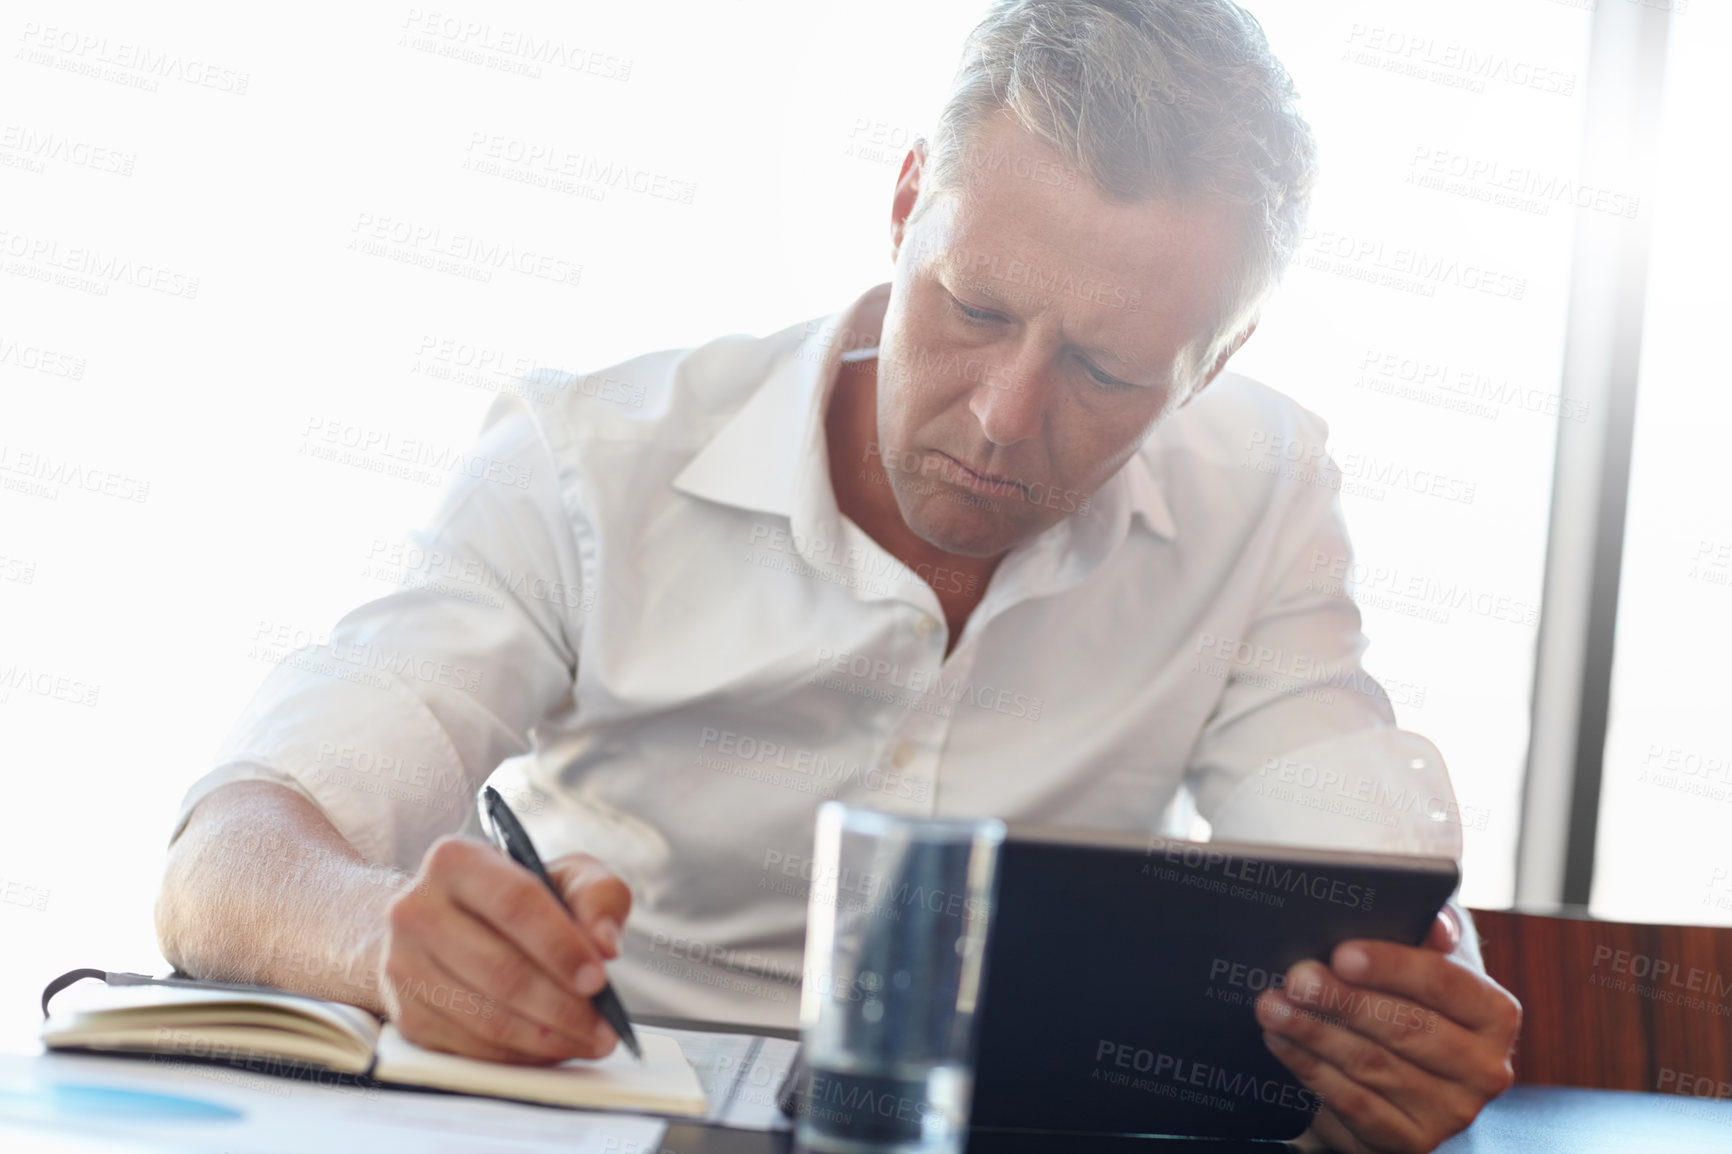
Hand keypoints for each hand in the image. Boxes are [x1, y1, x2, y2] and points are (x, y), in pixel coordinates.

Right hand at [377, 836, 631, 1062]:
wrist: (451, 926)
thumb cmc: (519, 899)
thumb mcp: (565, 877)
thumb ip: (598, 895)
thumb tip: (605, 944)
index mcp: (456, 860)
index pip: (514, 903)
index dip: (560, 945)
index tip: (599, 978)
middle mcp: (417, 910)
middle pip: (500, 969)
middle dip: (562, 1005)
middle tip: (605, 1026)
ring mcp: (404, 966)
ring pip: (486, 1017)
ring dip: (548, 1038)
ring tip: (591, 1040)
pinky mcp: (407, 1016)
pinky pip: (472, 1048)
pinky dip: (521, 1055)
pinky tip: (555, 1047)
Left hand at [1255, 910, 1520, 1152]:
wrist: (1407, 1062)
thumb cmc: (1411, 993)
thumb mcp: (1424, 955)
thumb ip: (1431, 931)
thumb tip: (1435, 922)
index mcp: (1495, 1014)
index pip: (1443, 982)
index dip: (1390, 966)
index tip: (1340, 953)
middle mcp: (1485, 1069)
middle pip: (1406, 1028)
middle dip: (1341, 1001)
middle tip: (1295, 979)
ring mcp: (1452, 1112)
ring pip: (1374, 1066)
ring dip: (1314, 1034)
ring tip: (1273, 1007)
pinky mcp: (1413, 1142)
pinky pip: (1356, 1105)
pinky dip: (1312, 1070)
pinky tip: (1282, 1043)